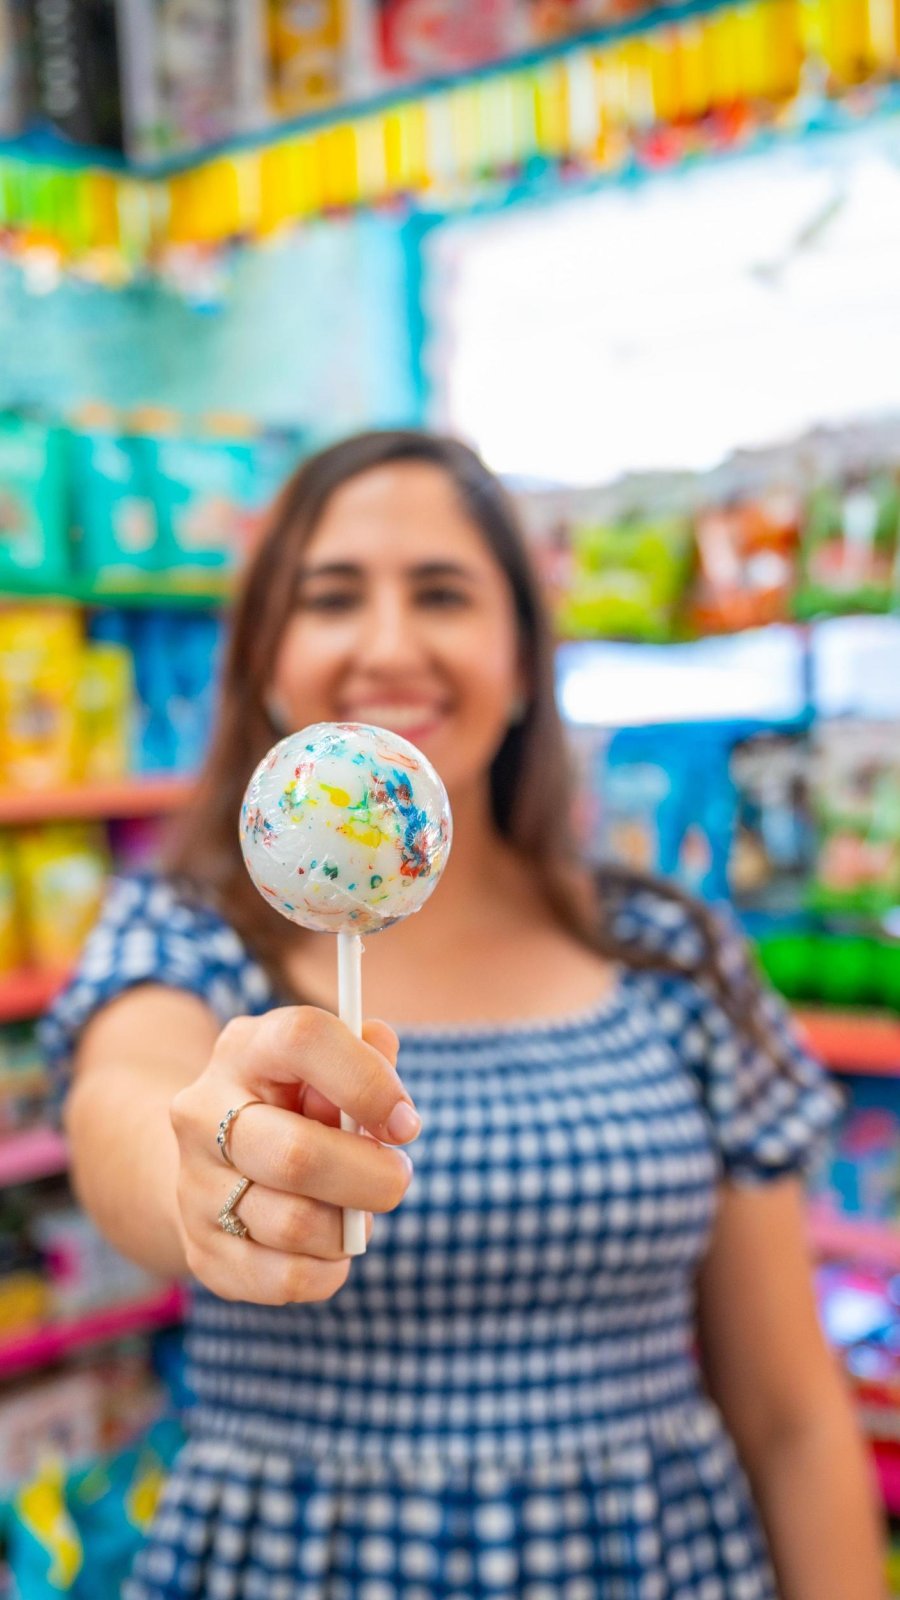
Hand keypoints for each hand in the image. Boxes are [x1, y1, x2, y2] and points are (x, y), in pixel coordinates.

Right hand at [169, 1007, 417, 1303]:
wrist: (214, 1159)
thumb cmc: (296, 1103)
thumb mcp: (327, 1065)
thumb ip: (368, 1059)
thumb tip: (391, 1088)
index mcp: (244, 1048)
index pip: (304, 1039)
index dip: (368, 1081)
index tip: (406, 1123)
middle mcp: (203, 1113)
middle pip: (297, 1155)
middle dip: (371, 1177)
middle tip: (398, 1178)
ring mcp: (194, 1185)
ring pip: (295, 1225)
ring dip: (347, 1228)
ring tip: (354, 1213)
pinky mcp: (202, 1250)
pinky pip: (284, 1280)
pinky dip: (327, 1270)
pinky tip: (329, 1247)